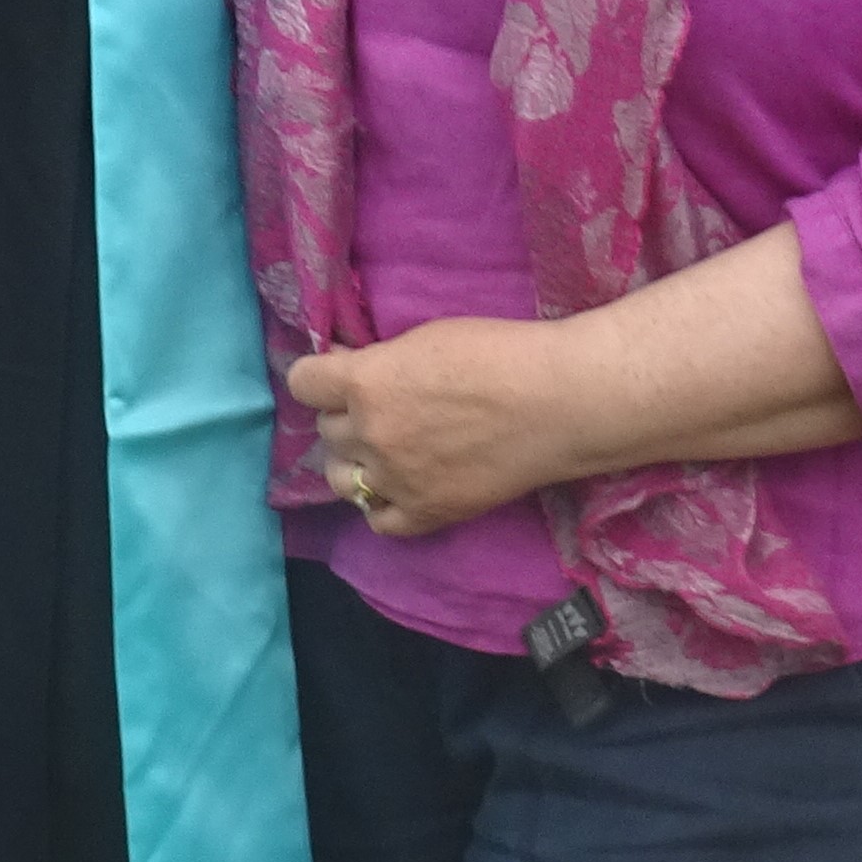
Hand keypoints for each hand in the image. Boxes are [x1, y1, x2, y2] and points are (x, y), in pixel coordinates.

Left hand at [292, 319, 584, 540]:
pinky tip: (401, 486)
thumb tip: (348, 369)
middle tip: (385, 407)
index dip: (321, 378)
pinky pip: (378, 521)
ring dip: (355, 462)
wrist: (559, 403)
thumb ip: (379, 363)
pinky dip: (383, 504)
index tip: (340, 374)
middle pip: (327, 430)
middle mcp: (370, 434)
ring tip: (386, 450)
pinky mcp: (427, 513)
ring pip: (341, 478)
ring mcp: (396, 479)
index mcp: (364, 383)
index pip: (302, 384)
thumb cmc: (498, 354)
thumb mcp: (423, 340)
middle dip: (348, 416)